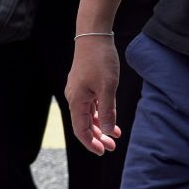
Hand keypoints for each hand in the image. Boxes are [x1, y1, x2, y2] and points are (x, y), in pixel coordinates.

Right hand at [65, 37, 122, 155]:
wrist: (94, 36)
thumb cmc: (100, 60)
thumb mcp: (108, 87)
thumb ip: (107, 110)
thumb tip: (108, 131)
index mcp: (76, 101)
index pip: (81, 130)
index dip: (91, 143)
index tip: (102, 152)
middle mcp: (75, 98)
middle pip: (84, 124)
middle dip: (98, 137)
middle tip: (111, 147)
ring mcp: (79, 90)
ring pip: (89, 114)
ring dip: (101, 125)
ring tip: (114, 134)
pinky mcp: (85, 83)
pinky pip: (92, 104)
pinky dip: (101, 112)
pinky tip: (111, 117)